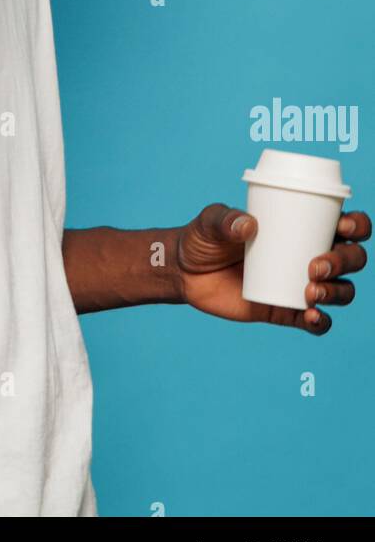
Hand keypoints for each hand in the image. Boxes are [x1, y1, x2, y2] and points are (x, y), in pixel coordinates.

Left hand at [175, 202, 370, 334]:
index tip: (342, 226)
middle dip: (346, 261)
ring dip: (337, 292)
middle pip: (352, 258)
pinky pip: (317, 322)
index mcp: (301, 226)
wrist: (185, 272)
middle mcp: (309, 255)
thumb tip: (248, 226)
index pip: (345, 224)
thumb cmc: (204, 237)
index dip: (356, 225)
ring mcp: (299, 285)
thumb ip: (226, 219)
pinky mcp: (286, 311)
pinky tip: (312, 316)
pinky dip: (321, 322)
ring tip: (310, 292)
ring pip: (342, 291)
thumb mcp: (211, 221)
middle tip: (315, 265)